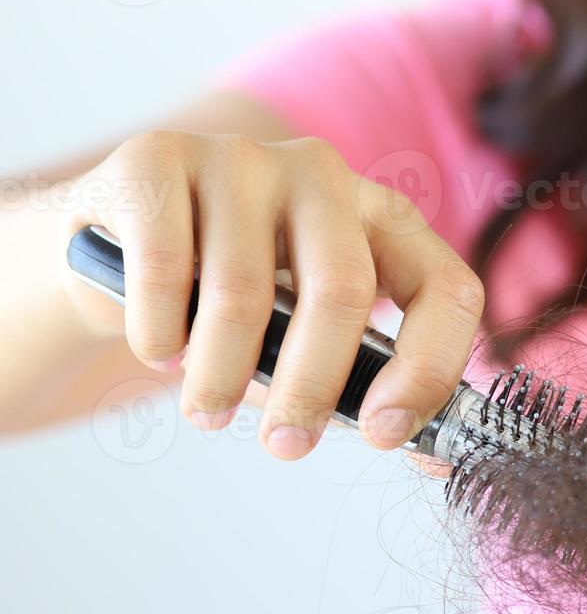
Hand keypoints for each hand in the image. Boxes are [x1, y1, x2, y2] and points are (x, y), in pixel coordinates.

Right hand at [61, 131, 484, 459]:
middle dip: (313, 389)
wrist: (113, 242)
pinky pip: (166, 269)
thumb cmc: (233, 301)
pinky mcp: (158, 159)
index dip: (428, 367)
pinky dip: (161, 333)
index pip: (447, 286)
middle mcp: (323, 174)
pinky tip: (160, 349)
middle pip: (344, 291)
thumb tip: (429, 455)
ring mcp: (242, 158)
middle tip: (286, 445)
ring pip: (244, 292)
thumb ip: (366, 387)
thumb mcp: (310, 339)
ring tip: (207, 410)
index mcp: (383, 217)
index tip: (384, 433)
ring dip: (222, 375)